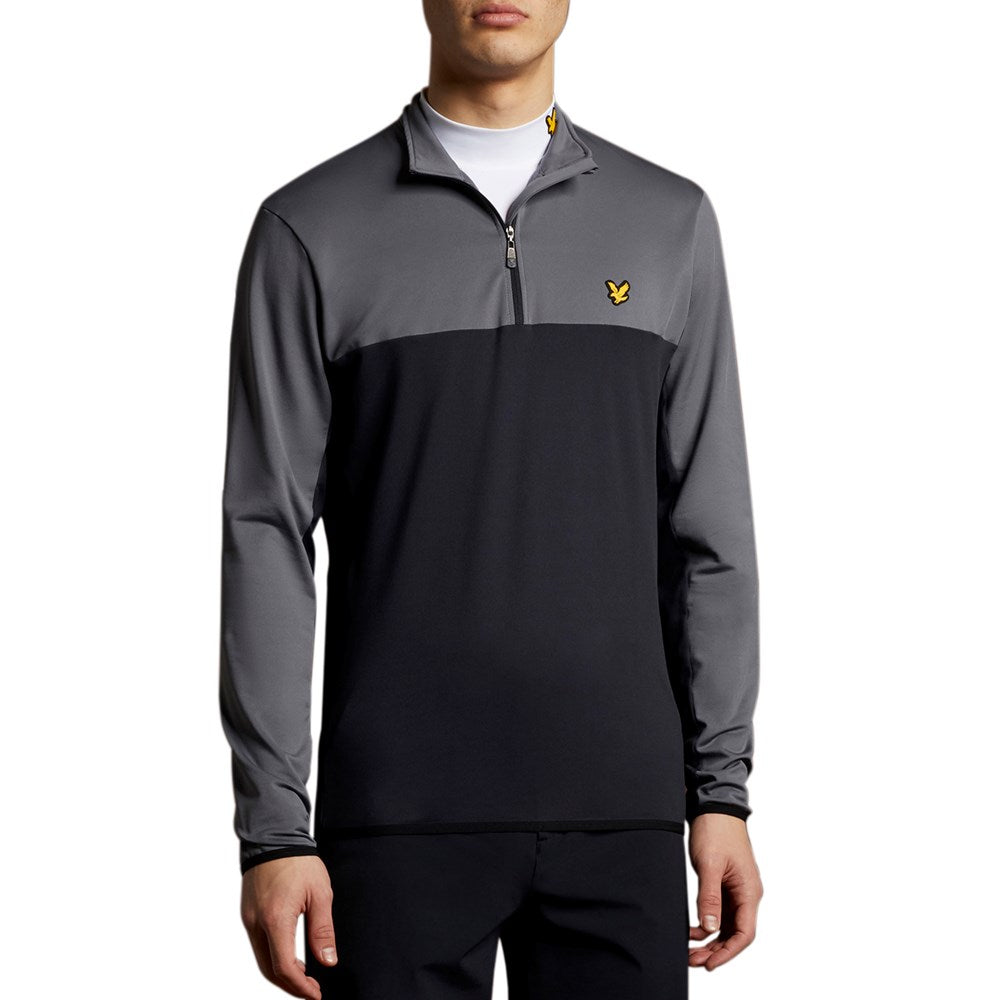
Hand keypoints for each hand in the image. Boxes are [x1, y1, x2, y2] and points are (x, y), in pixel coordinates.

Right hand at [240, 855, 337, 998]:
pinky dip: (273, 956)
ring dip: (281, 973)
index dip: (301, 986)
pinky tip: (289, 956)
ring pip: (262, 959)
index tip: (316, 993)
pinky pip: (258, 944)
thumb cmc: (298, 861)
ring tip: (304, 976)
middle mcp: (257, 923)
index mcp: (276, 919)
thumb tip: (327, 961)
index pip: (284, 967)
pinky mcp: (248, 914)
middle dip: (290, 985)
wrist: (274, 836)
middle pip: (269, 970)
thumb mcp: (320, 894)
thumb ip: (322, 930)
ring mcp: (249, 919)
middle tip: (311, 990)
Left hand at [687, 813, 762, 970]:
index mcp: (749, 891)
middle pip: (735, 933)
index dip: (728, 952)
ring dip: (710, 940)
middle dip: (715, 950)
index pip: (745, 933)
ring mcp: (736, 890)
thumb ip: (710, 897)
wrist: (715, 807)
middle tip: (692, 960)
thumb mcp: (710, 864)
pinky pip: (720, 912)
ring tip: (690, 950)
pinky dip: (707, 924)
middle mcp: (746, 894)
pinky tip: (693, 930)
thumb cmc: (716, 830)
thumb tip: (710, 928)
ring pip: (727, 925)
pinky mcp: (725, 885)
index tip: (710, 964)